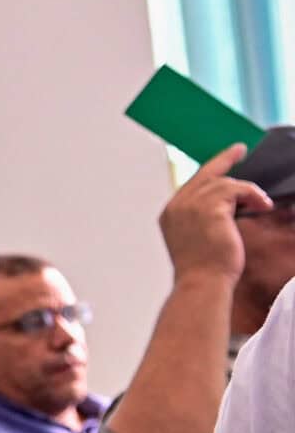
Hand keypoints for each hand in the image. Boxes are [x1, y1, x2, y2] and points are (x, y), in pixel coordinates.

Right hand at [158, 144, 270, 281]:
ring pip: (223, 181)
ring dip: (246, 190)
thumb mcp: (198, 238)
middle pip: (204, 174)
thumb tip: (228, 206)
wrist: (202, 283)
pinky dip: (252, 194)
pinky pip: (237, 188)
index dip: (210, 173)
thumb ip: (203, 219)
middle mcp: (177, 205)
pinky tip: (262, 204)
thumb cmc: (204, 269)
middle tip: (238, 149)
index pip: (192, 185)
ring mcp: (191, 205)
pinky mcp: (210, 207)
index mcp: (171, 213)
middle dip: (223, 160)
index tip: (224, 162)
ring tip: (260, 202)